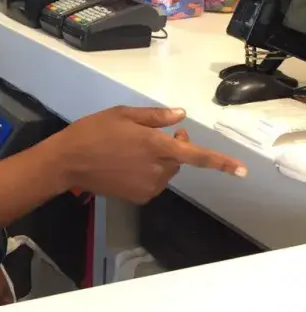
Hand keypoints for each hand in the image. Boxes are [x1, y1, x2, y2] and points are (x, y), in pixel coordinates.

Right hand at [54, 107, 245, 204]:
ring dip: (158, 160)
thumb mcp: (122, 115)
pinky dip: (147, 173)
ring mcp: (148, 186)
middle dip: (172, 147)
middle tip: (149, 134)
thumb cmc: (93, 131)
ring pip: (166, 172)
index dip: (221, 162)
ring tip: (129, 149)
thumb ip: (155, 117)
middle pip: (178, 160)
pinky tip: (125, 163)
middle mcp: (157, 169)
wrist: (68, 162)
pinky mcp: (139, 197)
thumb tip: (180, 116)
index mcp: (155, 146)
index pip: (196, 155)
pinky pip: (153, 183)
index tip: (242, 170)